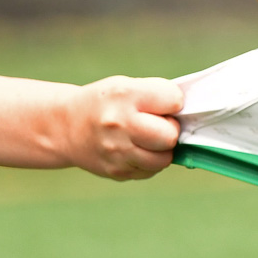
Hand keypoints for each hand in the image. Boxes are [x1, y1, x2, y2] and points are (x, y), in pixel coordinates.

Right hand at [63, 76, 183, 180]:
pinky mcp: (117, 171)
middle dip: (170, 130)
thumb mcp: (127, 86)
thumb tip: (191, 114)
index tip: (163, 103)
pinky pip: (150, 171)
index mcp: (124, 96)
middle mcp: (119, 125)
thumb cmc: (106, 103)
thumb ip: (158, 95)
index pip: (174, 100)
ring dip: (162, 149)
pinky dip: (149, 161)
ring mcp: (116, 152)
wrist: (66, 127)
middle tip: (158, 124)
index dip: (174, 102)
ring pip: (164, 159)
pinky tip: (136, 149)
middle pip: (170, 136)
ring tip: (148, 139)